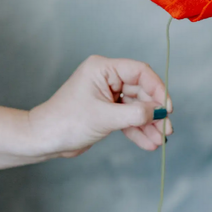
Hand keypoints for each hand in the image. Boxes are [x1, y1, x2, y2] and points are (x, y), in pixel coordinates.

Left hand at [28, 55, 172, 157]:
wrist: (44, 140)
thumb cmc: (66, 122)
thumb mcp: (104, 117)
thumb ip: (135, 114)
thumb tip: (160, 112)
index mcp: (103, 68)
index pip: (140, 71)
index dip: (157, 88)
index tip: (167, 108)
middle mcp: (107, 78)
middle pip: (141, 91)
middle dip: (154, 111)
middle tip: (167, 129)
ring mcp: (107, 95)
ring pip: (136, 106)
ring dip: (148, 123)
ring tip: (160, 140)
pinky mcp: (106, 111)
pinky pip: (128, 117)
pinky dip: (138, 130)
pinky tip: (149, 143)